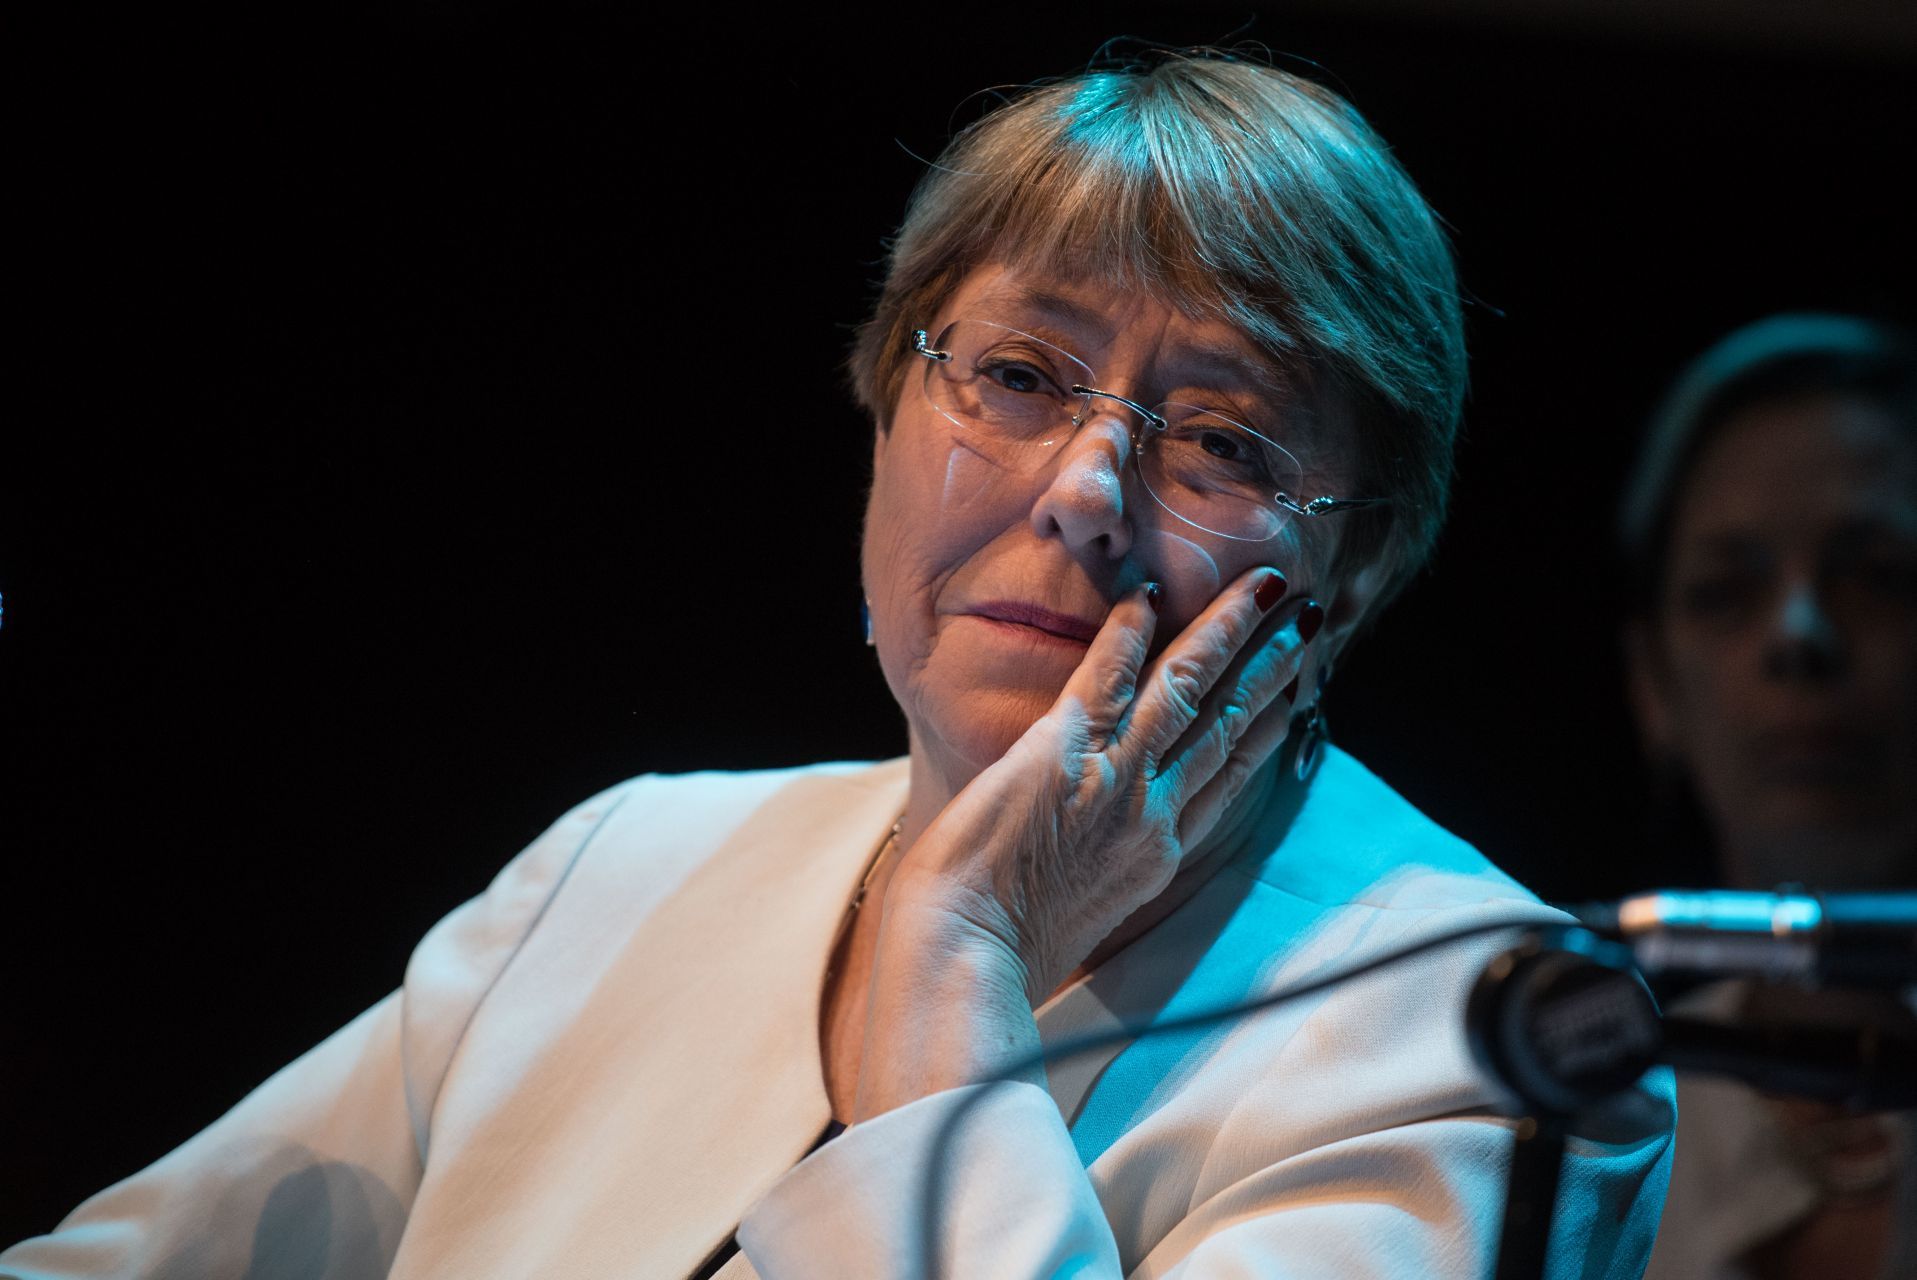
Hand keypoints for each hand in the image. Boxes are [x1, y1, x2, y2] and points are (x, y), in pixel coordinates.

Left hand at [886, 567, 1319, 1005]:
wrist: (966, 960)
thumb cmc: (1008, 953)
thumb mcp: (1084, 921)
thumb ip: (1106, 878)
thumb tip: (1105, 861)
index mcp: (1157, 853)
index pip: (1228, 777)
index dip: (1266, 729)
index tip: (1293, 694)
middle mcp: (1152, 811)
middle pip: (1227, 724)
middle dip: (1272, 668)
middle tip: (1305, 619)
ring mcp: (1114, 777)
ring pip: (1186, 688)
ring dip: (1228, 632)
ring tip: (1264, 589)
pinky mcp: (1060, 751)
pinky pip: (1105, 677)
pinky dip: (1128, 633)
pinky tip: (1148, 592)